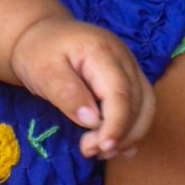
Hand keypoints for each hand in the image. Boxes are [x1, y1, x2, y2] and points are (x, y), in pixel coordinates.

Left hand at [9, 15, 155, 159]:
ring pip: (146, 106)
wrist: (39, 33)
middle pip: (138, 102)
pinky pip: (141, 106)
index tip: (101, 148)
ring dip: (130, 135)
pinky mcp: (128, 77)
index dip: (116, 125)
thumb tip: (93, 120)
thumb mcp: (43, 71)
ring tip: (102, 151)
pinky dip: (132, 128)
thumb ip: (67, 93)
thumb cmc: (38, 52)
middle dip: (121, 134)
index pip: (120, 93)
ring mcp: (128, 65)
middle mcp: (122, 56)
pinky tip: (115, 143)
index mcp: (101, 50)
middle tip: (90, 150)